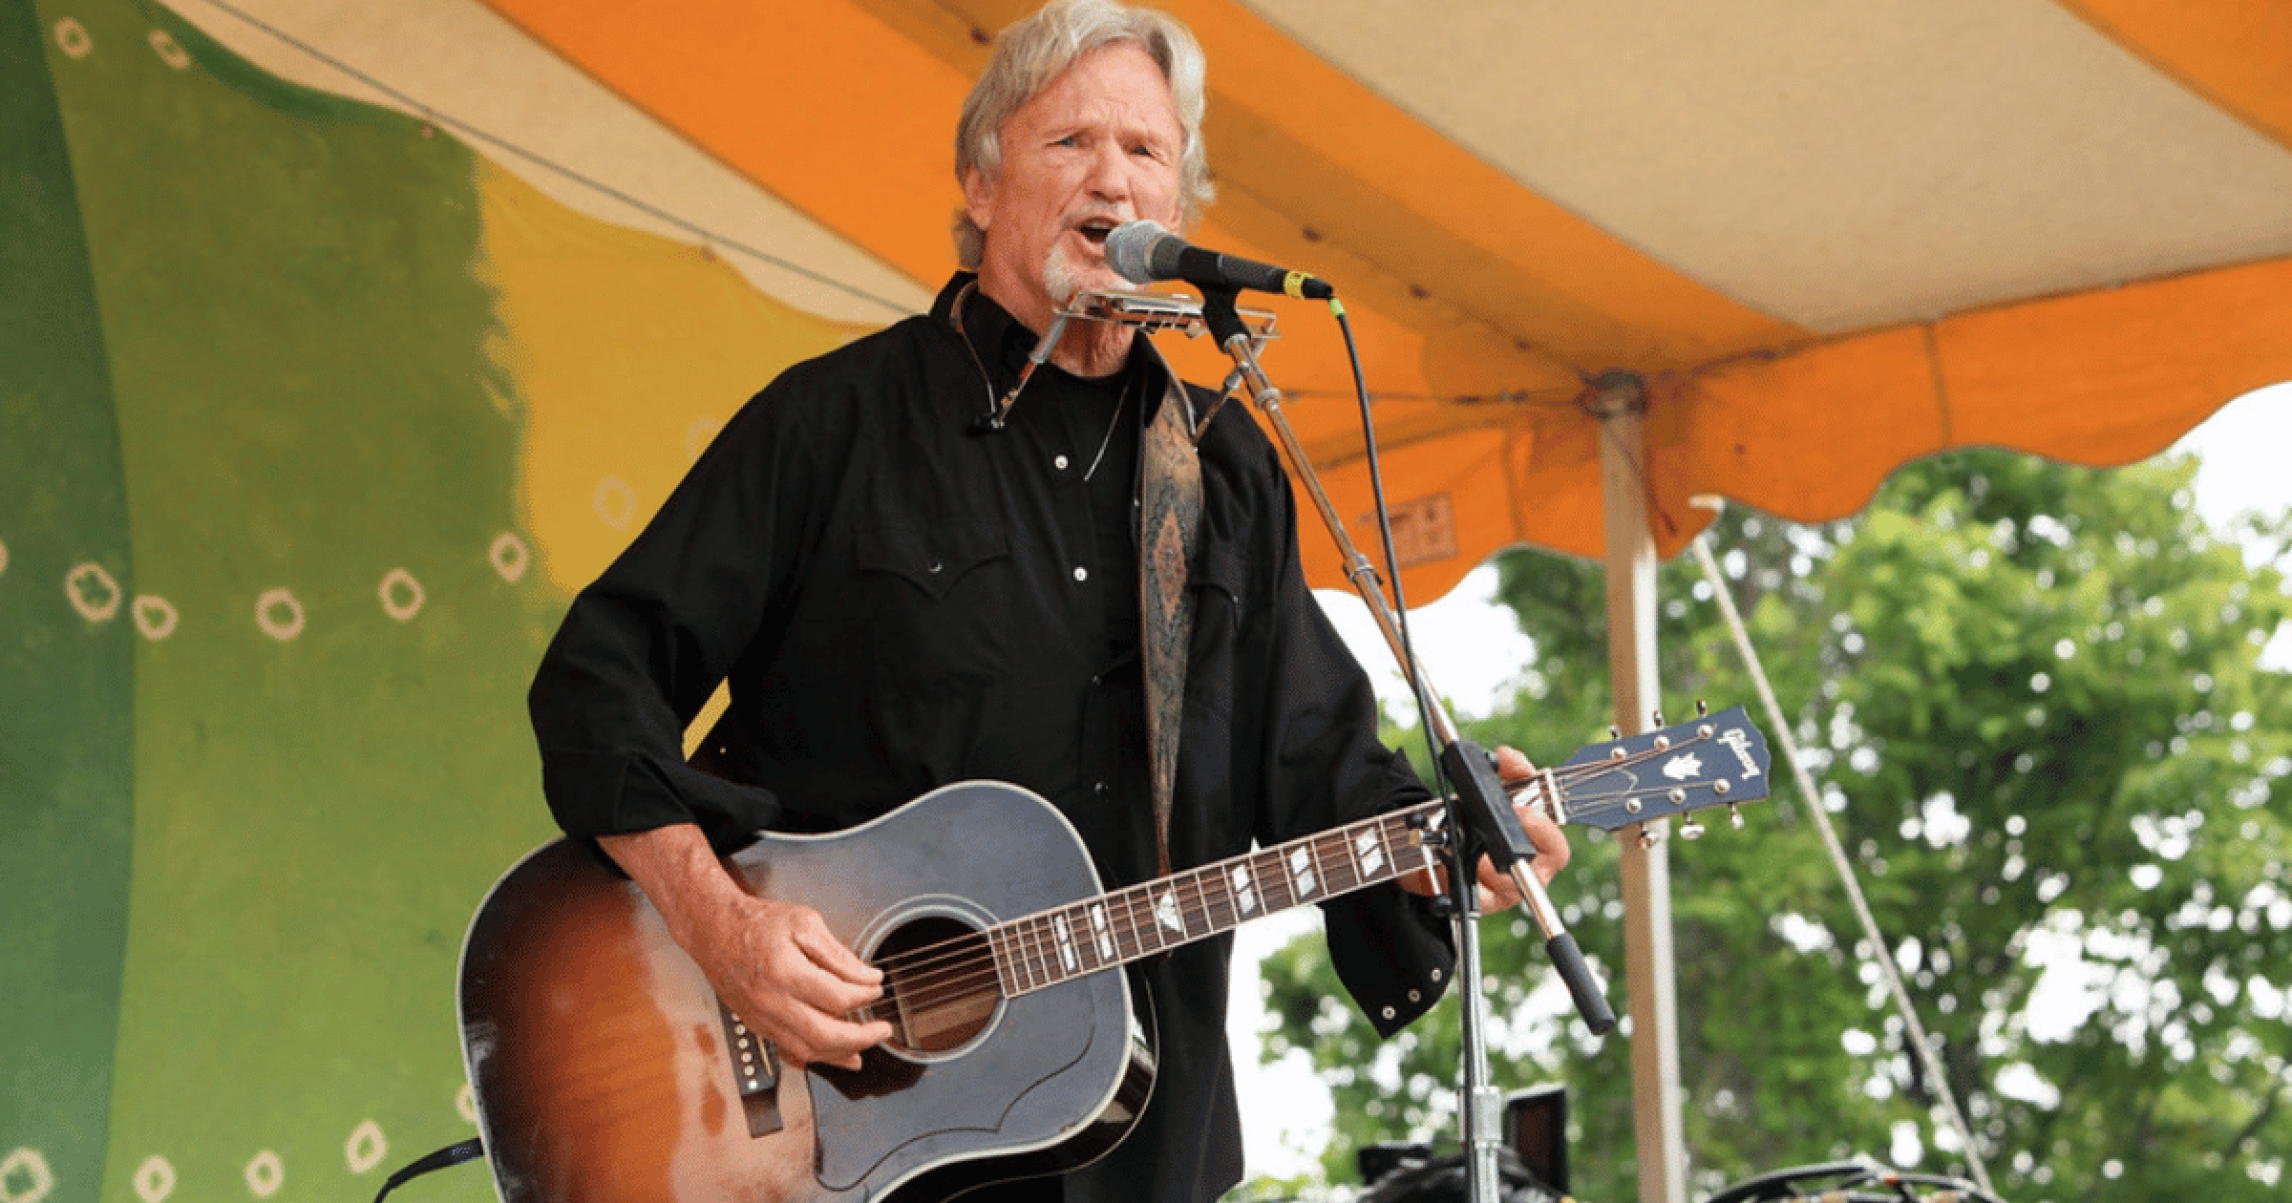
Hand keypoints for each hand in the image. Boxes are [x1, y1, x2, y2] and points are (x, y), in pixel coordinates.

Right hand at [685, 890, 894, 1071]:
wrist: (714, 931)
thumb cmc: (758, 924)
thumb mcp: (805, 923)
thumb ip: (838, 954)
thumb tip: (868, 977)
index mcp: (785, 972)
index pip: (837, 997)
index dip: (864, 996)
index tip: (877, 987)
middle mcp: (771, 1002)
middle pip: (824, 1035)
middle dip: (861, 1037)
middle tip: (883, 1030)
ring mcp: (762, 1018)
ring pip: (806, 1050)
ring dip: (840, 1054)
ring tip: (864, 1050)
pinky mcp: (757, 1025)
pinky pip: (789, 1051)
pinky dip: (815, 1057)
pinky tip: (833, 1056)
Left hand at [1402, 745, 1572, 910]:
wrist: (1446, 839)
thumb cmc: (1482, 816)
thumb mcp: (1498, 787)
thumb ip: (1510, 767)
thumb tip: (1509, 758)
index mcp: (1541, 846)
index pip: (1557, 849)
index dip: (1542, 830)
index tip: (1521, 811)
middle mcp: (1529, 873)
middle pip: (1533, 872)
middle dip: (1509, 848)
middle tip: (1490, 831)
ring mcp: (1507, 892)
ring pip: (1501, 884)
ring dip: (1479, 860)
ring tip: (1462, 842)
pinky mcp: (1482, 903)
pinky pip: (1474, 898)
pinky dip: (1456, 877)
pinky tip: (1445, 863)